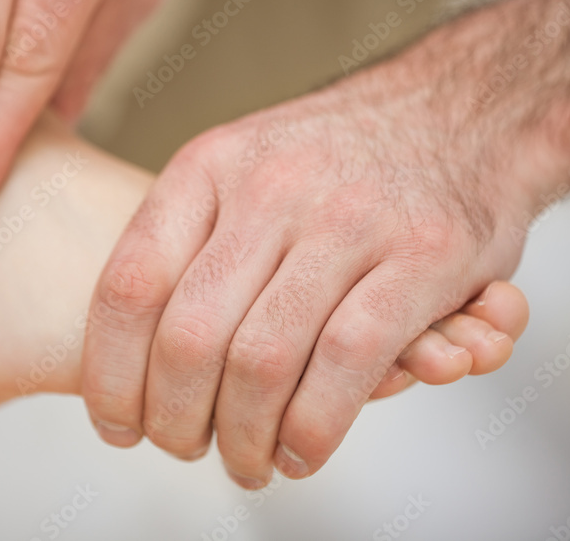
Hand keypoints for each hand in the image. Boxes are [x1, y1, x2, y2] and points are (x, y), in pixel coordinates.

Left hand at [81, 56, 547, 486]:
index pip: (128, 286)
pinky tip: (300, 450)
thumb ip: (189, 244)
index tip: (115, 423)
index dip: (110, 374)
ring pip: (262, 361)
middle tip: (186, 448)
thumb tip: (125, 354)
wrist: (459, 108)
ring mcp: (348, 219)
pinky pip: (346, 363)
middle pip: (189, 338)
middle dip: (176, 420)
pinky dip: (313, 427)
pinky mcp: (422, 255)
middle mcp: (269, 187)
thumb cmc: (335, 160)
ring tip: (246, 461)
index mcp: (208, 168)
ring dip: (244, 437)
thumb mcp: (239, 169)